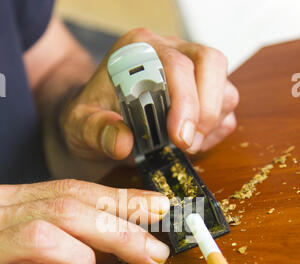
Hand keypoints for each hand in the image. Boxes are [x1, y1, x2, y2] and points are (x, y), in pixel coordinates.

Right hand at [0, 179, 169, 263]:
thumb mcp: (15, 231)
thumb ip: (55, 229)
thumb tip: (112, 233)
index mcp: (11, 203)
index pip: (71, 191)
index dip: (120, 199)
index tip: (158, 207)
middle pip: (66, 210)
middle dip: (119, 232)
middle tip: (154, 253)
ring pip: (43, 238)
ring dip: (79, 261)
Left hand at [61, 28, 238, 160]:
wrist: (95, 118)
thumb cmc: (91, 115)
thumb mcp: (81, 125)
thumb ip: (97, 130)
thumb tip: (123, 142)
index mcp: (139, 51)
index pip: (175, 63)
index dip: (184, 100)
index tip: (179, 137)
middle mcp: (170, 53)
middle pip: (211, 63)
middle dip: (206, 109)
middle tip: (187, 143)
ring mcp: (190, 73)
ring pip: (224, 86)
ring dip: (212, 122)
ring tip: (185, 146)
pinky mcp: (202, 95)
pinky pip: (226, 109)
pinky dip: (216, 131)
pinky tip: (191, 143)